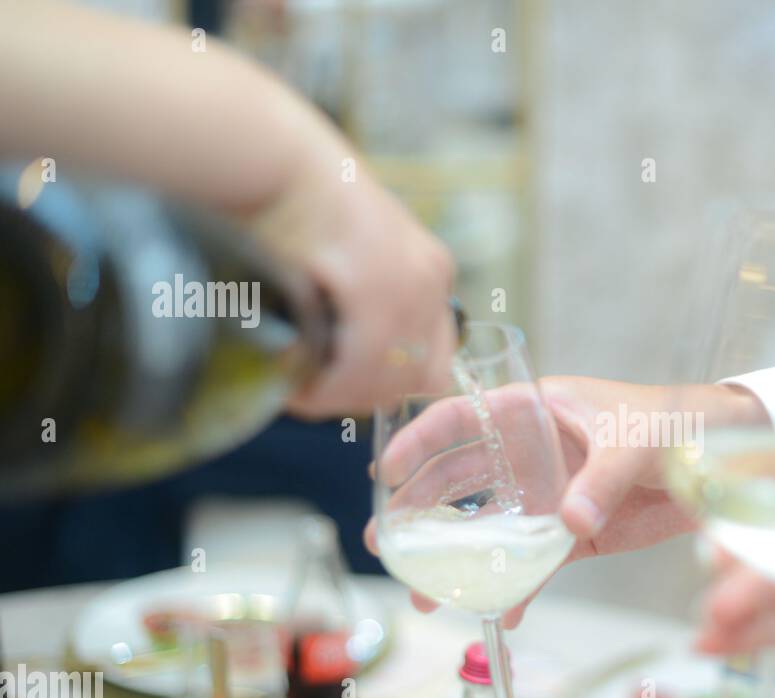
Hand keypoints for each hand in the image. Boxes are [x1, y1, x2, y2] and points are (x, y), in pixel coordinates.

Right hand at [250, 156, 456, 418]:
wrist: (271, 157)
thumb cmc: (294, 202)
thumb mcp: (347, 250)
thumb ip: (361, 301)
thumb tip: (341, 359)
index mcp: (430, 270)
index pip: (435, 359)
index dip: (389, 384)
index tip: (345, 385)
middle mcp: (432, 281)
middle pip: (415, 379)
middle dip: (362, 395)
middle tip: (313, 392)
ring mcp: (410, 287)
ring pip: (386, 381)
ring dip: (338, 395)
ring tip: (294, 388)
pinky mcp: (378, 292)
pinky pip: (357, 367)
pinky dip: (324, 384)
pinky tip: (292, 382)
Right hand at [366, 376, 769, 619]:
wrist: (727, 455)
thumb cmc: (679, 420)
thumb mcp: (637, 440)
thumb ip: (602, 479)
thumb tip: (567, 524)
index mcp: (534, 411)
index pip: (460, 418)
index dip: (419, 442)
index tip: (387, 473)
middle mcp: (531, 454)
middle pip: (460, 482)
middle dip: (421, 513)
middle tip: (387, 546)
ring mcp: (550, 496)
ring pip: (490, 528)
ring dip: (459, 559)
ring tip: (428, 593)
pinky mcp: (577, 534)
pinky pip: (537, 563)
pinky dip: (519, 587)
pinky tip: (501, 612)